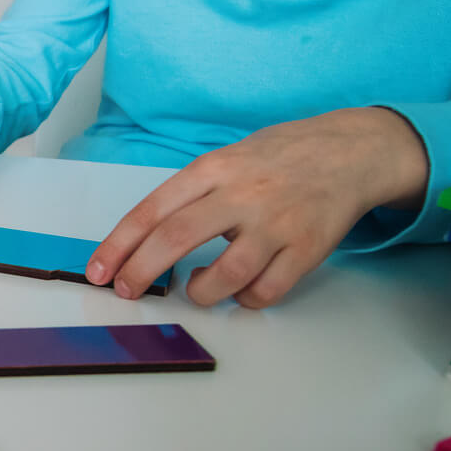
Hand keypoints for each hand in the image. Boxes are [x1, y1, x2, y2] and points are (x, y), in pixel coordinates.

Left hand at [86, 107, 427, 307]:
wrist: (351, 150)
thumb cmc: (277, 158)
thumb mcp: (226, 159)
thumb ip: (189, 195)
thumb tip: (142, 239)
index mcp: (213, 170)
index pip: (152, 211)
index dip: (119, 245)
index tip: (99, 270)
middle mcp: (241, 194)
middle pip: (176, 239)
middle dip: (141, 271)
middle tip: (127, 291)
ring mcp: (276, 223)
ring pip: (225, 275)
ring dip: (201, 292)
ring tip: (197, 287)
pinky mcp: (307, 248)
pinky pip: (267, 290)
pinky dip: (246, 300)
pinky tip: (241, 290)